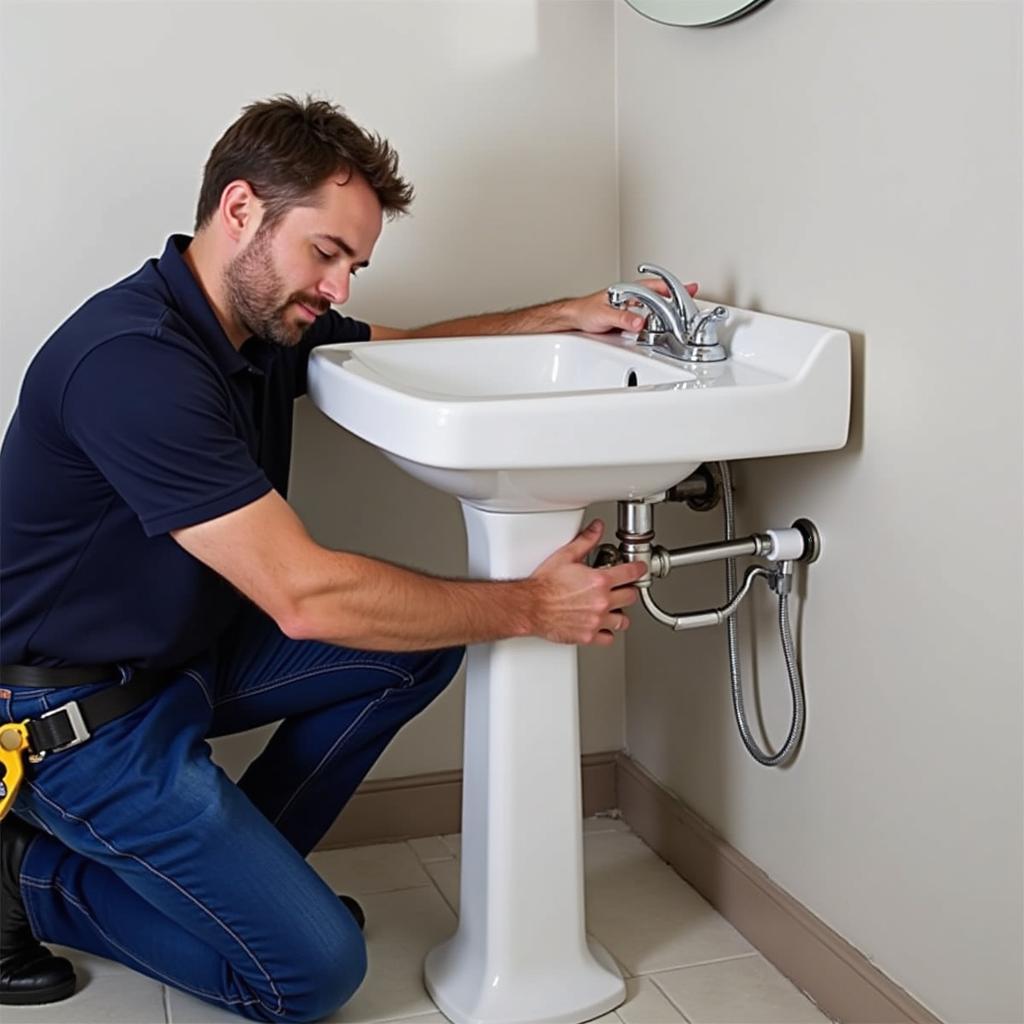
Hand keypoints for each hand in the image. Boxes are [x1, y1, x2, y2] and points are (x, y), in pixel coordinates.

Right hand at [527, 520, 646, 646]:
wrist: (530, 607)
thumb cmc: (545, 584)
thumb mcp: (565, 556)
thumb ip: (585, 541)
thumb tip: (596, 528)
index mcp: (599, 580)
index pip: (631, 573)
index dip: (638, 569)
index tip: (639, 569)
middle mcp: (602, 601)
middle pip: (631, 596)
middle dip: (628, 590)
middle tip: (621, 588)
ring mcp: (596, 620)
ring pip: (623, 620)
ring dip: (620, 613)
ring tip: (613, 608)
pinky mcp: (588, 636)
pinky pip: (609, 638)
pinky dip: (607, 632)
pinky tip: (602, 625)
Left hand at [562, 278, 698, 334]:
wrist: (573, 319)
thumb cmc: (585, 311)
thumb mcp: (604, 315)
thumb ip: (623, 319)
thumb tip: (640, 322)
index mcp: (628, 291)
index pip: (655, 286)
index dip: (672, 287)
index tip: (689, 288)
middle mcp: (631, 297)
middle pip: (659, 294)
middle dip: (676, 295)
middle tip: (693, 295)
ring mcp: (631, 308)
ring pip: (654, 306)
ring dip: (668, 308)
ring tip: (683, 312)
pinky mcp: (629, 319)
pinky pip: (648, 318)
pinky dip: (658, 320)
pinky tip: (663, 325)